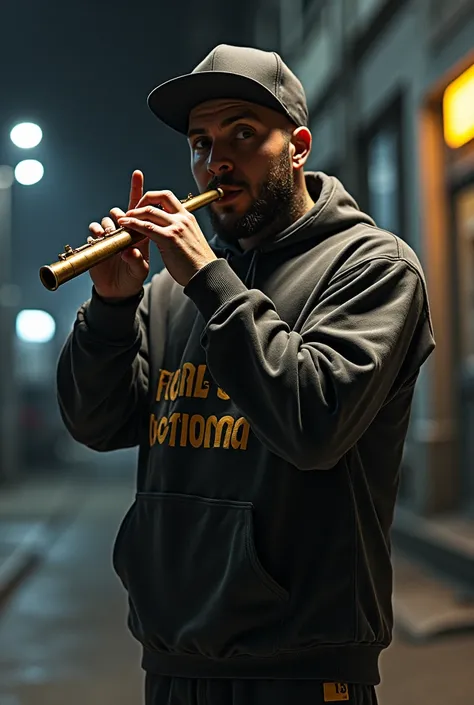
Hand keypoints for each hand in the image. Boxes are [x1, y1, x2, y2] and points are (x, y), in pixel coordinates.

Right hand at [88, 170, 149, 299]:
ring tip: (110, 239)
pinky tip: (99, 241)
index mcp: (139, 233)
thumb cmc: (133, 279)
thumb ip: (137, 261)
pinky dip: (96, 234)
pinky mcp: (97, 243)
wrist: (118, 291)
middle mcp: (123, 232)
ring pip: (105, 221)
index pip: (139, 208)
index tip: (137, 174)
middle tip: (121, 227)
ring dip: (107, 226)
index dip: (137, 191)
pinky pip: (93, 231)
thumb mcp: (140, 271)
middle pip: (119, 211)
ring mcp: (109, 237)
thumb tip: (129, 251)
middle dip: (119, 215)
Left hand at [117, 190, 216, 287]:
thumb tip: (168, 231)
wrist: (206, 275)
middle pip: (158, 197)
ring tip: (123, 219)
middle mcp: (182, 218)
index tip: (142, 206)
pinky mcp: (169, 239)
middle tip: (131, 212)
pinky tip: (125, 226)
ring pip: (149, 211)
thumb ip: (179, 231)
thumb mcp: (190, 239)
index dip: (152, 198)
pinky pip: (147, 227)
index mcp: (187, 217)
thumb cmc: (197, 263)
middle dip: (141, 201)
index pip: (167, 197)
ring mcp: (176, 227)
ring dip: (133, 213)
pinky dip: (133, 224)